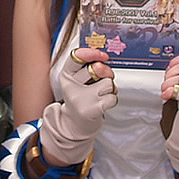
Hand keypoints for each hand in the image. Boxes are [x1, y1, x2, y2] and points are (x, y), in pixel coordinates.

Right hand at [40, 48, 116, 165]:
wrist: (75, 125)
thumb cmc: (80, 99)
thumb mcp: (78, 81)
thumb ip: (89, 67)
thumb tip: (103, 59)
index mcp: (66, 76)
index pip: (76, 57)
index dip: (91, 53)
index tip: (102, 55)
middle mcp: (72, 87)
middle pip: (96, 68)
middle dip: (106, 71)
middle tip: (104, 76)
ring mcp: (82, 99)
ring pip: (108, 82)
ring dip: (110, 88)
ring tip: (101, 94)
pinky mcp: (93, 109)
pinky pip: (112, 96)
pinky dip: (112, 99)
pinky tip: (103, 103)